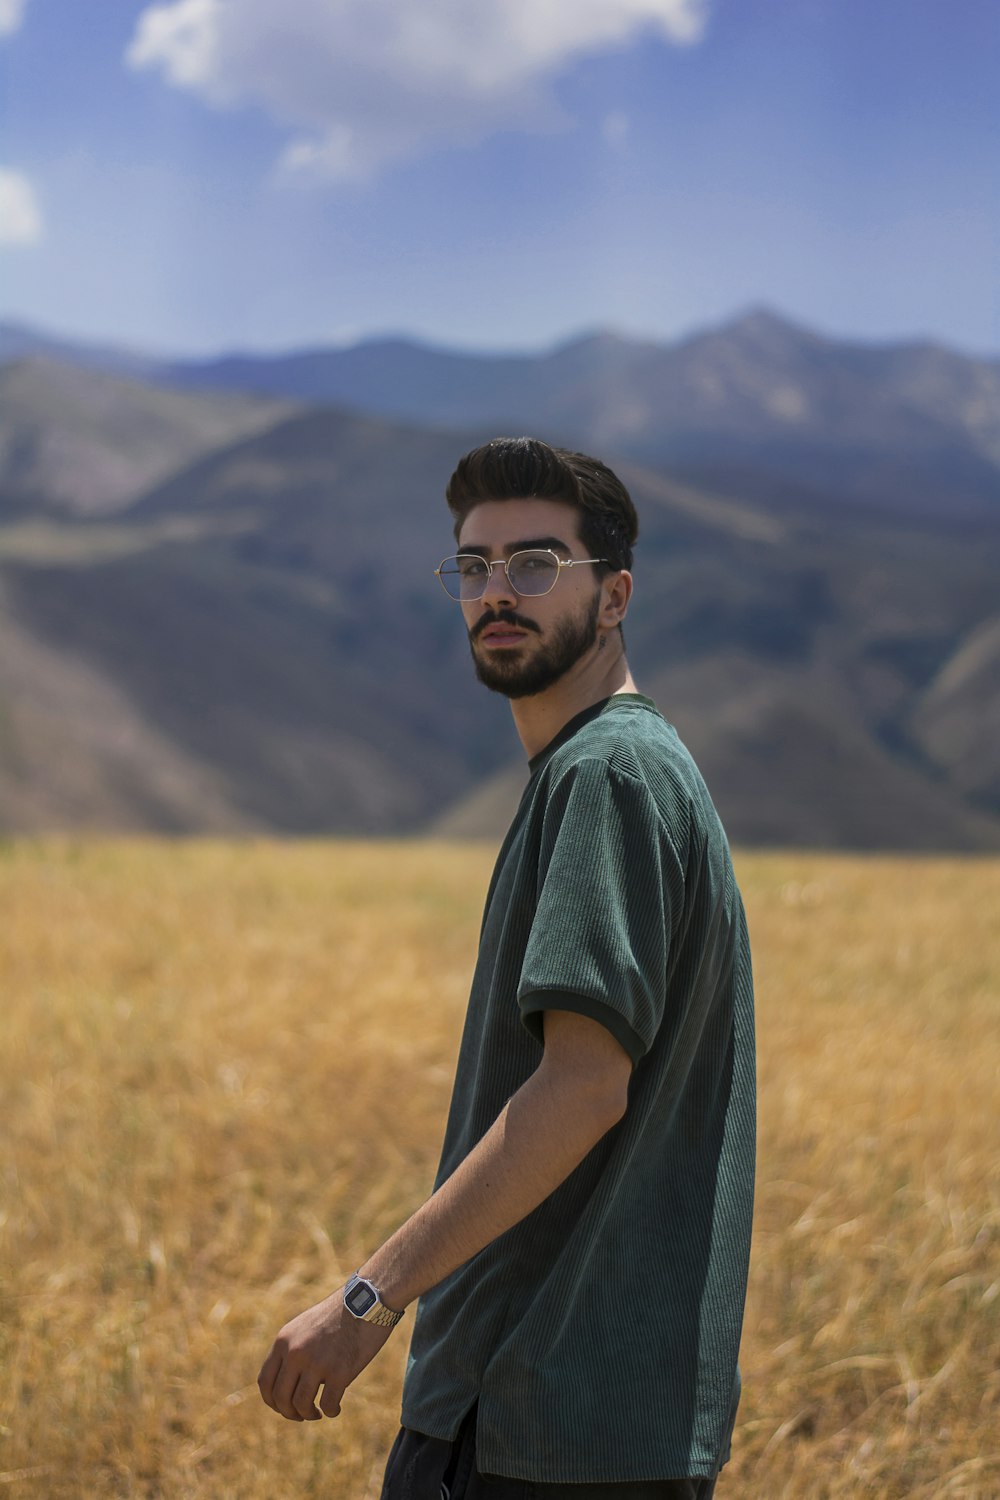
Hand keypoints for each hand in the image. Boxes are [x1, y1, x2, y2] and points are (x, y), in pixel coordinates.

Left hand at [257, 1286, 395, 1420]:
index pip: (265, 1382)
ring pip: (301, 1405)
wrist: (368, 1300)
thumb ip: (292, 1350)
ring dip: (308, 1414)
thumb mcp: (305, 1327)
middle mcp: (296, 1352)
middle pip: (281, 1398)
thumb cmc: (339, 1314)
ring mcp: (317, 1362)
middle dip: (289, 1413)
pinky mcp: (340, 1371)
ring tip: (318, 1413)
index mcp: (284, 1340)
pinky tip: (336, 1408)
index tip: (283, 1407)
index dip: (272, 1401)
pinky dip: (331, 1411)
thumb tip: (286, 1383)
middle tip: (303, 1415)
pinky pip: (328, 1405)